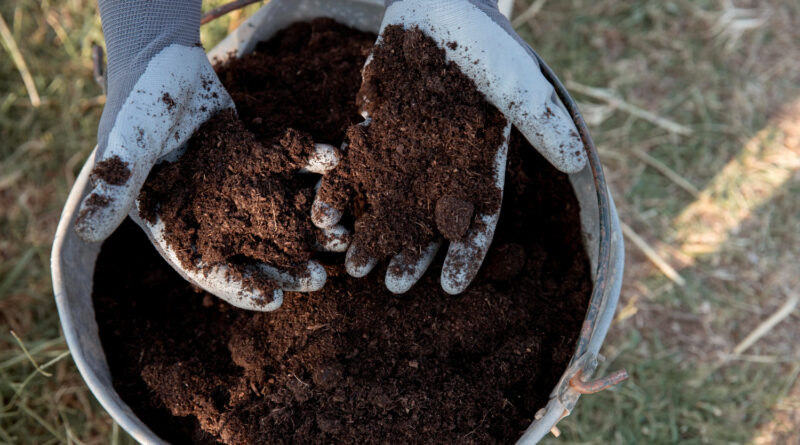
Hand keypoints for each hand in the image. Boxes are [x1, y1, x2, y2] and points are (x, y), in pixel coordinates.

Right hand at [74, 0, 342, 309]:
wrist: (162, 59)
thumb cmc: (136, 104)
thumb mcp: (126, 146)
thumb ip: (116, 185)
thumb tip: (86, 232)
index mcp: (175, 221)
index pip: (206, 267)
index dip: (238, 286)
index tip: (273, 301)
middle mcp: (210, 211)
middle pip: (251, 249)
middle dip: (286, 266)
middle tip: (320, 279)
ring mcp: (237, 186)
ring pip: (277, 214)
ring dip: (309, 226)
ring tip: (341, 238)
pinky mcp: (258, 156)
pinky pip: (290, 167)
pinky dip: (312, 167)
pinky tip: (336, 167)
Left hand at [312, 0, 585, 293]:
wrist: (442, 5)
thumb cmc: (485, 43)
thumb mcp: (517, 81)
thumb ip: (541, 121)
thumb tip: (578, 161)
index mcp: (479, 163)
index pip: (477, 217)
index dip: (466, 253)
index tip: (451, 287)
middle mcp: (442, 164)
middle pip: (428, 220)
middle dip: (411, 254)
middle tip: (391, 287)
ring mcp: (407, 148)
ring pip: (389, 202)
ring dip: (374, 233)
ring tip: (354, 266)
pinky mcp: (376, 128)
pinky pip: (356, 166)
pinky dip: (343, 190)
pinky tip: (326, 216)